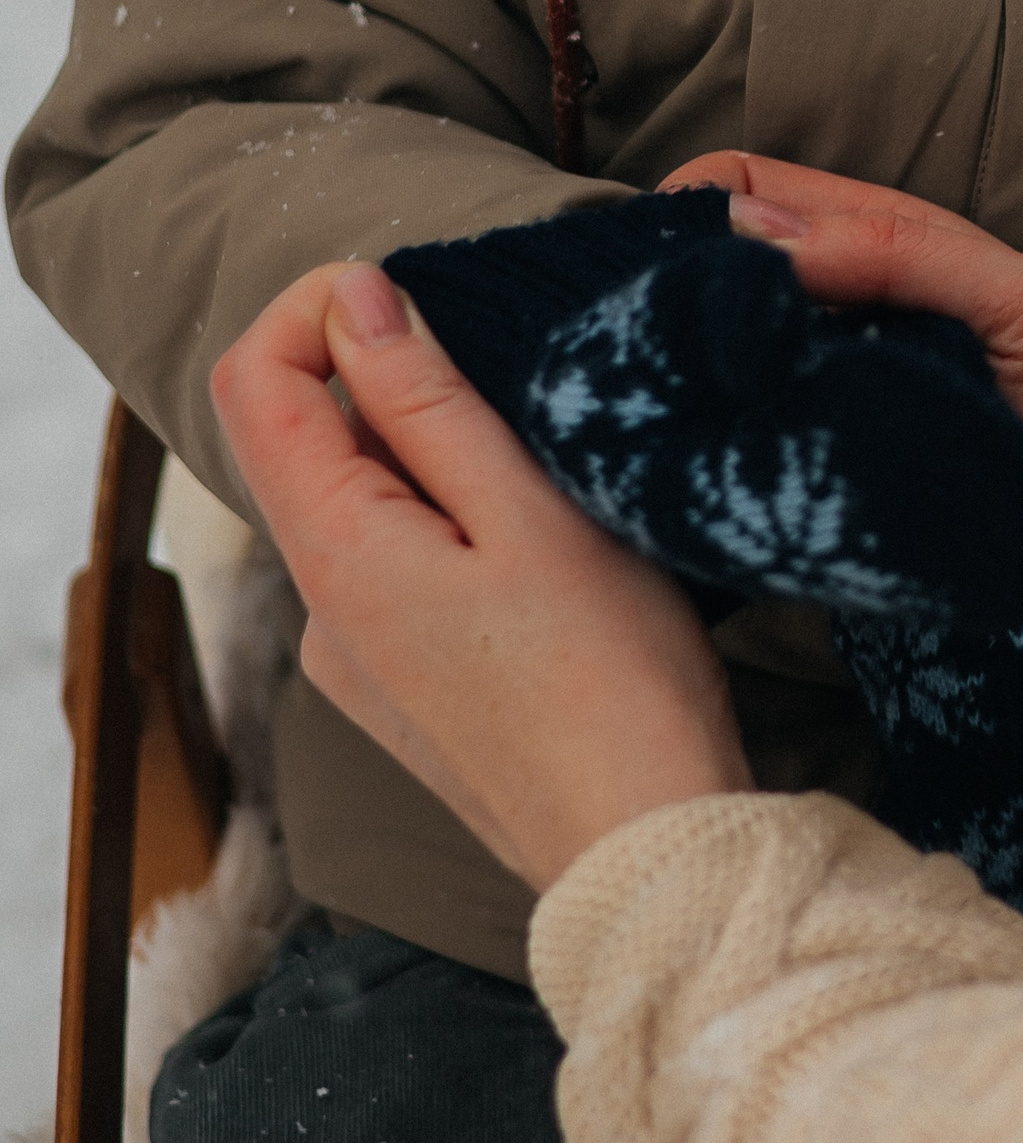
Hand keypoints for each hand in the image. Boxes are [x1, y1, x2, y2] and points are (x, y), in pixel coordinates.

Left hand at [211, 261, 751, 888]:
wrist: (645, 849)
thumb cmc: (610, 676)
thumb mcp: (529, 508)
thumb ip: (427, 400)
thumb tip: (354, 299)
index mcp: (336, 550)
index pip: (256, 378)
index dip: (323, 304)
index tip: (429, 293)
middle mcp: (321, 606)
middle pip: (304, 436)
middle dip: (392, 372)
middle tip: (519, 374)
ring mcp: (356, 657)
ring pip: (358, 502)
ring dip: (431, 449)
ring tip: (550, 462)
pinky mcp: (403, 690)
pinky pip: (394, 566)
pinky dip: (447, 518)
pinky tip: (542, 546)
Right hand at [660, 150, 1022, 729]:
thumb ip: (917, 253)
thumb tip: (762, 233)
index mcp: (905, 256)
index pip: (764, 194)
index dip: (699, 208)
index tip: (646, 260)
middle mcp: (854, 325)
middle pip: (722, 279)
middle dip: (667, 293)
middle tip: (623, 340)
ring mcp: (834, 415)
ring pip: (720, 370)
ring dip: (679, 377)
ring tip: (639, 401)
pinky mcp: (827, 499)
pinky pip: (745, 459)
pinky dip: (710, 453)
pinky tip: (678, 468)